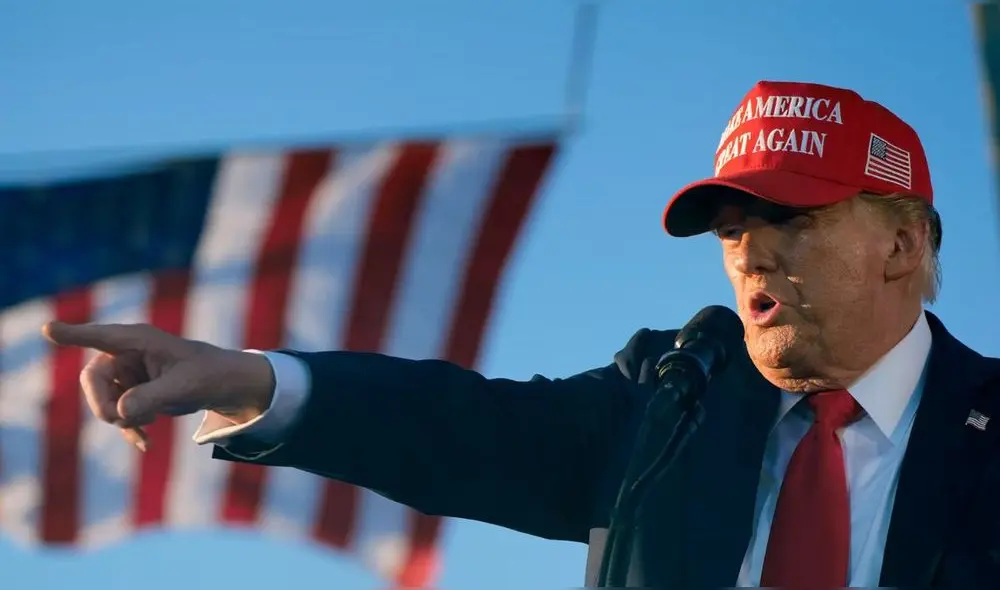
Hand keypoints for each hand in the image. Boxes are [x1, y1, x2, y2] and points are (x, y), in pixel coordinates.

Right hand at [41, 321, 275, 450]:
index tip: (48, 330)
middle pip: (93, 379)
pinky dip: (128, 427)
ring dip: (121, 417)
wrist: (225, 386)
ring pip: (104, 400)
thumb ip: (151, 398)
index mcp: (140, 340)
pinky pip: (116, 411)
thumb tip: (119, 413)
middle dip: (103, 404)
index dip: (73, 335)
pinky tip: (145, 444)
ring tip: (149, 424)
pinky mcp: (133, 391)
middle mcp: (128, 352)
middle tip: (120, 421)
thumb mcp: (184, 388)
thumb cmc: (208, 375)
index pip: (100, 336)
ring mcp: (128, 372)